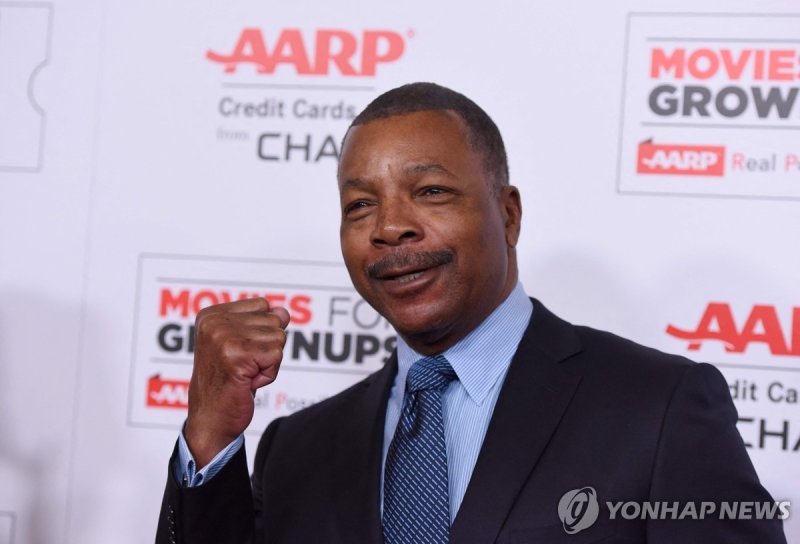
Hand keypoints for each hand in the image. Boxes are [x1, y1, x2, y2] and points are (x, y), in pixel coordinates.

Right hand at [184, 297, 289, 467]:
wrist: (211, 420)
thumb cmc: (227, 383)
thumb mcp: (242, 345)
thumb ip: (263, 323)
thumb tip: (283, 312)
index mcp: (211, 315)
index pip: (262, 305)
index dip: (261, 332)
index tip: (238, 353)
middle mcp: (214, 322)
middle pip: (273, 320)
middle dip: (267, 348)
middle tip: (242, 367)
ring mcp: (224, 337)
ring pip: (278, 337)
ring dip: (268, 362)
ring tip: (244, 374)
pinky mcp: (237, 354)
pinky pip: (277, 355)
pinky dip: (269, 373)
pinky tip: (247, 382)